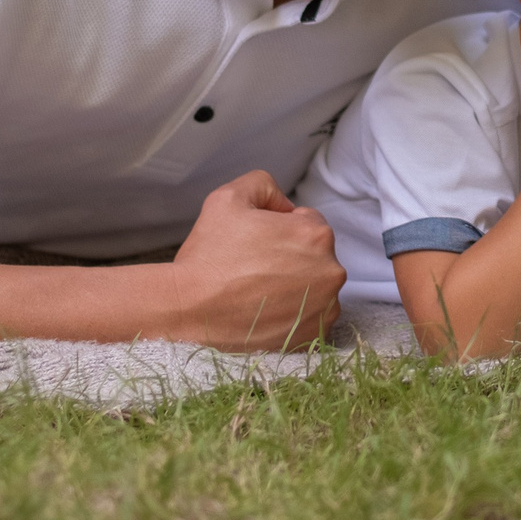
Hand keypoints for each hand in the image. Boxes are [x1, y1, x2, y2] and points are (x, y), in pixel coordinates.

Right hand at [169, 170, 345, 352]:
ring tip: (257, 291)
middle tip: (252, 268)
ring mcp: (326, 307)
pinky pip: (312, 316)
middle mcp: (331, 271)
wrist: (189, 310)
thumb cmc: (208, 255)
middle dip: (290, 257)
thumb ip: (263, 184)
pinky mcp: (315, 335)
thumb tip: (283, 203)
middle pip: (314, 255)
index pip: (306, 222)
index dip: (278, 229)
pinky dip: (294, 313)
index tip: (254, 244)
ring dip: (295, 285)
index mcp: (316, 233)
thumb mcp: (229, 197)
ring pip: (315, 286)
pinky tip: (265, 311)